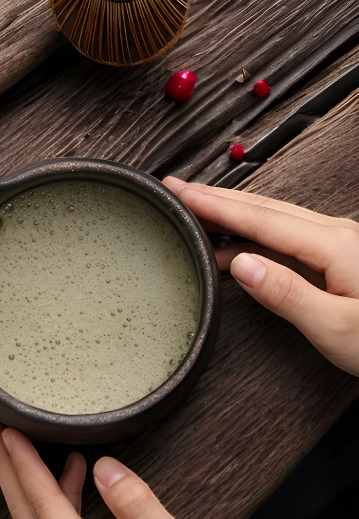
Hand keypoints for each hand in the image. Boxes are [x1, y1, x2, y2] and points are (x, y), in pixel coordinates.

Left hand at [0, 419, 231, 518]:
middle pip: (25, 513)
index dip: (24, 463)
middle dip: (6, 468)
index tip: (7, 430)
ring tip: (20, 443)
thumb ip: (135, 504)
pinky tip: (73, 473)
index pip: (43, 505)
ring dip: (27, 482)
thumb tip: (104, 466)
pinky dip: (58, 499)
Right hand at [163, 177, 358, 375]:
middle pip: (263, 208)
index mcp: (334, 247)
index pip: (259, 220)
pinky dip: (252, 231)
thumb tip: (241, 264)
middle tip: (177, 190)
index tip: (180, 194)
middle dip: (216, 197)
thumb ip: (286, 294)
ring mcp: (340, 242)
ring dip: (232, 211)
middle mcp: (337, 235)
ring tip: (195, 212)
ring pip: (274, 217)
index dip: (215, 205)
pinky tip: (235, 245)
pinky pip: (286, 233)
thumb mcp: (336, 328)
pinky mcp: (341, 255)